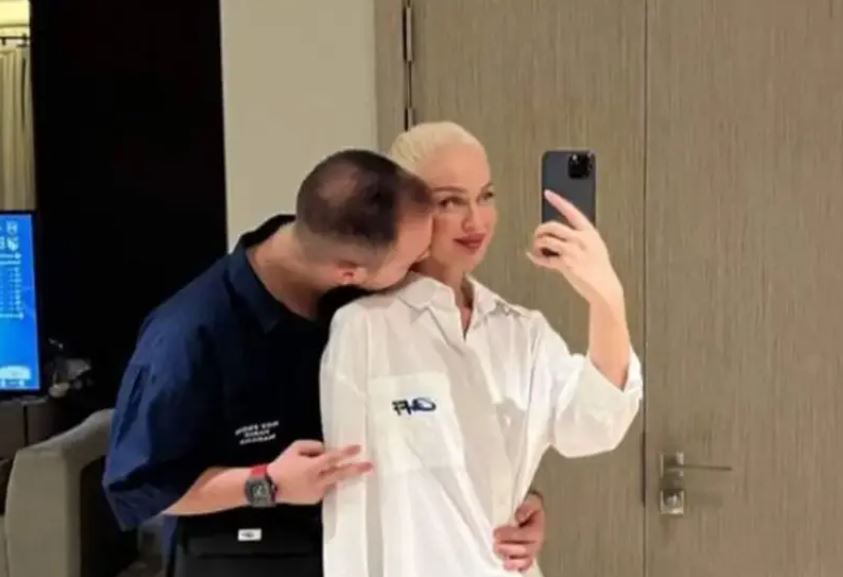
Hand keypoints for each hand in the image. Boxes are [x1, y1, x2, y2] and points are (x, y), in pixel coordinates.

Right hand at [268, 440, 372, 504]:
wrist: (268, 487)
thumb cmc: (281, 465)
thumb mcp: (295, 448)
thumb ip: (312, 446)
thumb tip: (326, 449)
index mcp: (311, 467)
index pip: (333, 458)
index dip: (346, 453)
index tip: (358, 448)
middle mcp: (317, 481)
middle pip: (340, 474)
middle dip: (356, 469)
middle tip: (369, 466)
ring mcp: (316, 492)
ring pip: (333, 482)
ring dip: (338, 475)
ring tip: (342, 470)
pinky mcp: (314, 500)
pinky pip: (324, 488)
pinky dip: (324, 482)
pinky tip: (316, 479)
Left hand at [493, 493, 545, 571]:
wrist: (530, 508)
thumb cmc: (530, 505)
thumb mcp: (531, 500)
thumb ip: (526, 507)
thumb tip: (519, 516)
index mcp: (538, 528)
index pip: (527, 534)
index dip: (512, 535)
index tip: (497, 533)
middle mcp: (536, 542)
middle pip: (525, 550)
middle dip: (509, 549)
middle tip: (496, 546)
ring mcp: (531, 550)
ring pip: (525, 560)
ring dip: (513, 561)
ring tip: (501, 558)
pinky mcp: (525, 555)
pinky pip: (524, 565)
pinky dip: (518, 567)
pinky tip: (509, 566)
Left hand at [528, 190, 623, 310]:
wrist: (604, 287)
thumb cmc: (599, 268)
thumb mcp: (595, 246)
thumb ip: (581, 237)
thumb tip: (562, 234)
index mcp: (589, 232)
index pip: (571, 211)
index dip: (558, 201)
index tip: (548, 193)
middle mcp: (580, 239)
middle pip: (553, 226)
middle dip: (540, 230)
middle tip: (537, 235)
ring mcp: (572, 251)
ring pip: (546, 240)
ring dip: (537, 244)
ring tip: (538, 248)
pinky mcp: (565, 264)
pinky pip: (544, 259)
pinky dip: (536, 258)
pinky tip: (534, 256)